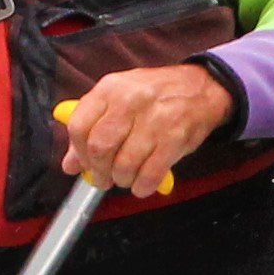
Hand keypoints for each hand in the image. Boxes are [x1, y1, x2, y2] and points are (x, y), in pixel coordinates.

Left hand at [57, 65, 234, 198]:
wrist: (202, 88)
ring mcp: (155, 120)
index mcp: (110, 89)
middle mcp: (130, 101)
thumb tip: (71, 165)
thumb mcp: (119, 99)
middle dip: (98, 171)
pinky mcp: (176, 138)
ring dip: (122, 179)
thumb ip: (93, 126)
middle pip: (99, 147)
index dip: (78, 153)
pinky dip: (143, 186)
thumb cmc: (156, 95)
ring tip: (125, 179)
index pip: (79, 126)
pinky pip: (151, 172)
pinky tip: (142, 186)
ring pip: (124, 164)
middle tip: (103, 179)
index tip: (84, 164)